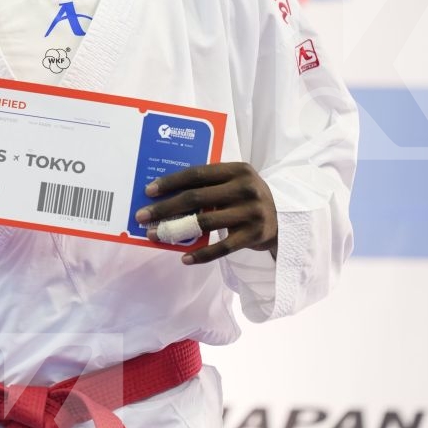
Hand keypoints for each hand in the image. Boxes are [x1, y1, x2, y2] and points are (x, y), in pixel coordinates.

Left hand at [134, 162, 277, 264]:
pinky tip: (184, 258)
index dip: (171, 182)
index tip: (148, 191)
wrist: (285, 219)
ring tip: (155, 235)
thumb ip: (210, 184)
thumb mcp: (236, 182)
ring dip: (176, 230)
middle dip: (165, 207)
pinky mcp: (253, 236)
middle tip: (142, 216)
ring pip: (205, 223)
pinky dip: (201, 254)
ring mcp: (251, 213)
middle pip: (197, 198)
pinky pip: (221, 248)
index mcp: (238, 170)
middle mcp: (246, 189)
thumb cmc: (248, 198)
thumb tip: (166, 195)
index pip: (198, 173)